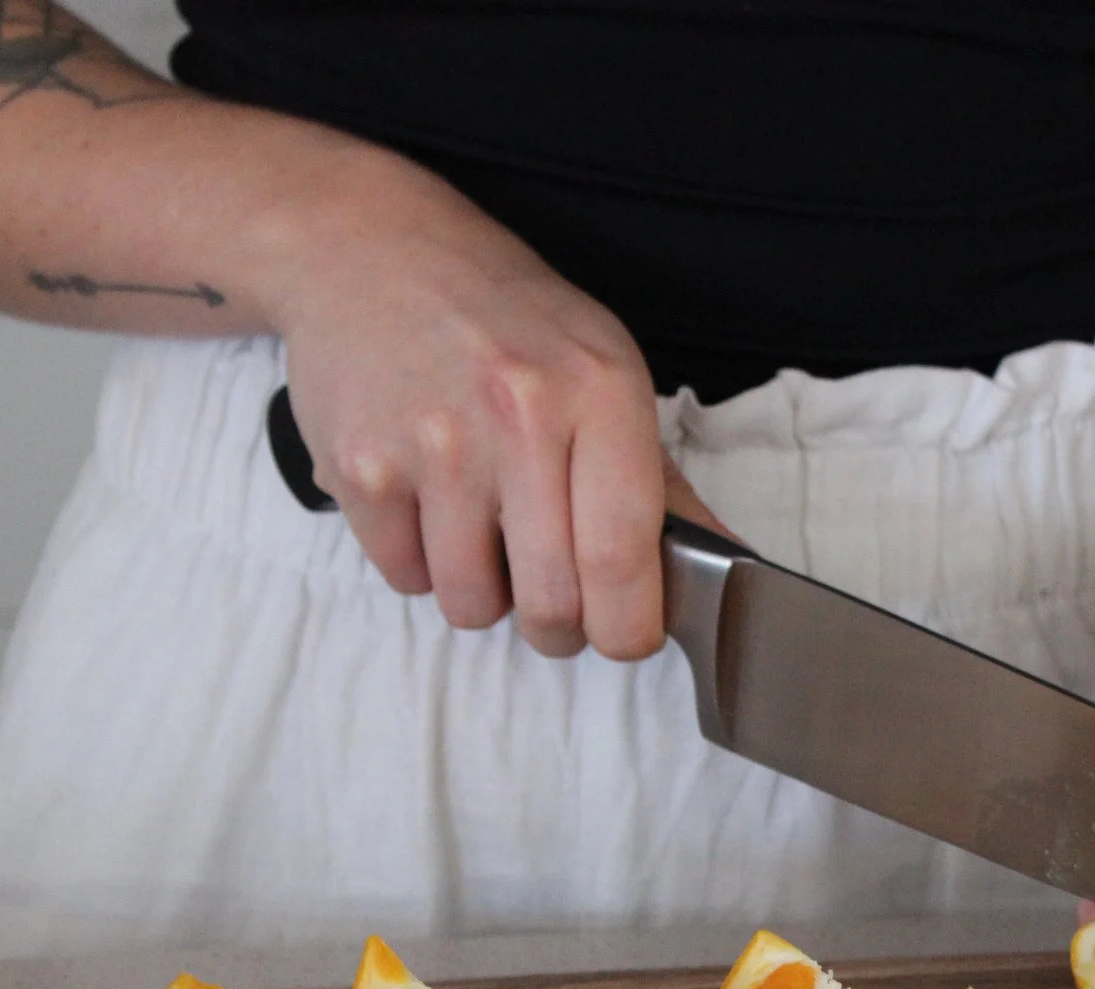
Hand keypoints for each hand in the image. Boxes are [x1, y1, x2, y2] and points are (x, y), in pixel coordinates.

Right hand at [273, 149, 674, 658]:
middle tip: (549, 596)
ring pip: (470, 604)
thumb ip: (662, 481)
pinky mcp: (361, 467)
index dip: (629, 629)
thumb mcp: (603, 368)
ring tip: (479, 525)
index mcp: (600, 392)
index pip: (624, 559)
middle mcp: (520, 414)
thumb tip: (733, 568)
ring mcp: (434, 443)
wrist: (370, 249)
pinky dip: (417, 562)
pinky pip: (404, 578)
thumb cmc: (504, 319)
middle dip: (556, 627)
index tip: (624, 633)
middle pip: (551, 605)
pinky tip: (424, 497)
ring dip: (479, 591)